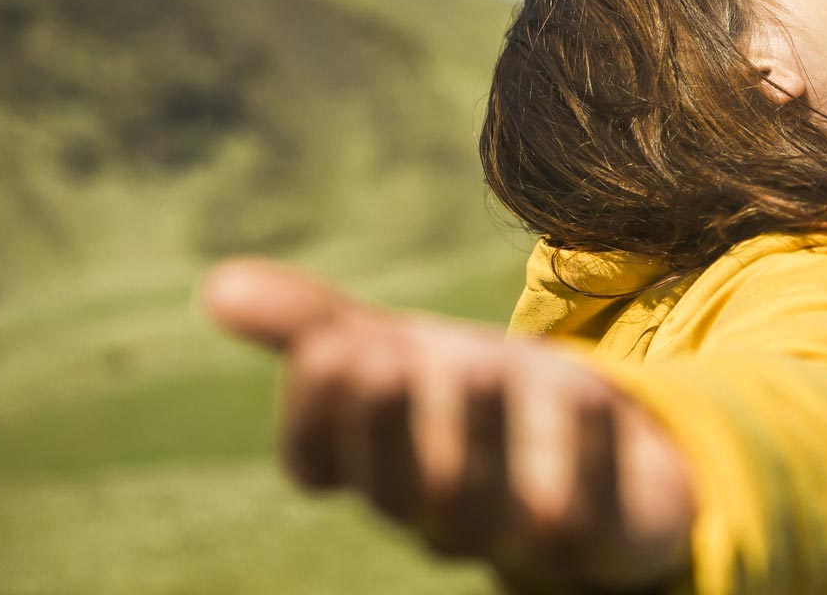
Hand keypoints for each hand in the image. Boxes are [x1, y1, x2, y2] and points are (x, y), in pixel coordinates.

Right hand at [199, 258, 693, 591]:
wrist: (611, 452)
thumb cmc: (483, 405)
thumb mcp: (404, 354)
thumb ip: (317, 326)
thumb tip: (215, 286)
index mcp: (380, 470)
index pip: (320, 463)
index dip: (317, 413)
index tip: (331, 343)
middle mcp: (440, 512)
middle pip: (398, 488)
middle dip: (386, 424)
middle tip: (380, 352)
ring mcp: (520, 536)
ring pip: (486, 509)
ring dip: (480, 436)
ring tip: (475, 362)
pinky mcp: (605, 540)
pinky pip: (590, 519)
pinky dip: (587, 456)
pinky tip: (588, 390)